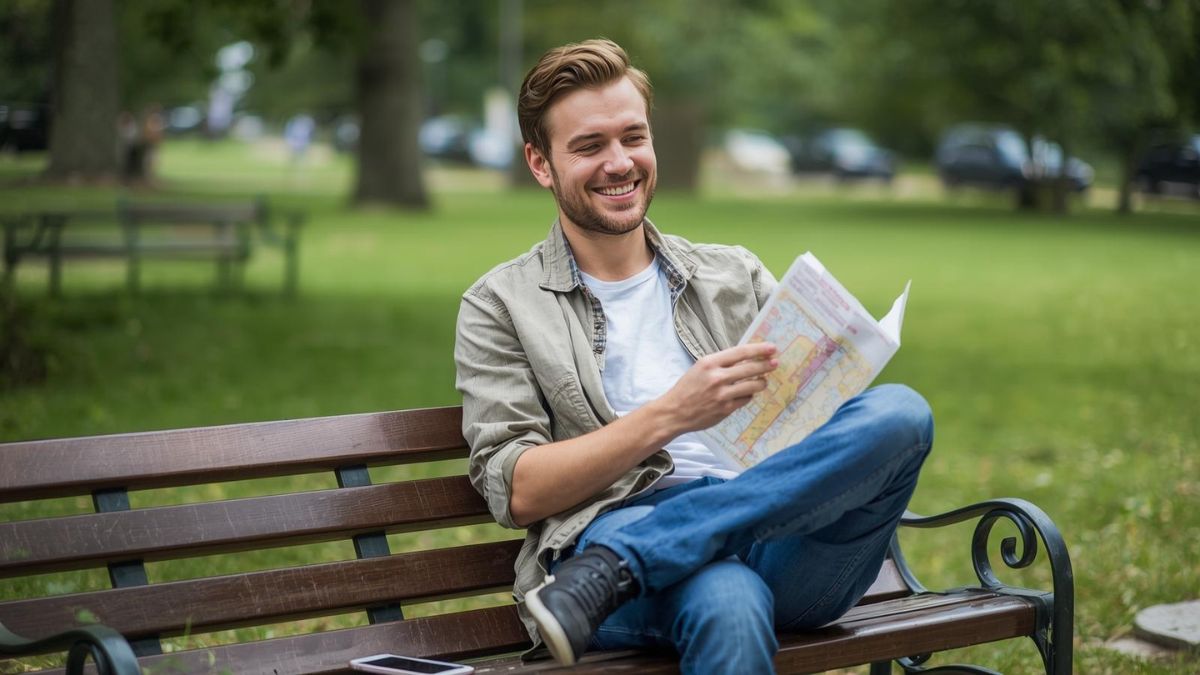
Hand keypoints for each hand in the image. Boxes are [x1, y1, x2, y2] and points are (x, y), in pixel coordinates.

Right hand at [654, 342, 777, 435]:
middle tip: (775, 363)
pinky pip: (746, 399)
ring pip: (752, 385)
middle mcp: (717, 377)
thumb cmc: (688, 388)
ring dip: (761, 382)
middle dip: (766, 365)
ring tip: (763, 381)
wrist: (674, 412)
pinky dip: (748, 395)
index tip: (771, 348)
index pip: (740, 352)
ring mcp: (722, 394)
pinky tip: (747, 393)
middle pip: (750, 368)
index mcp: (709, 363)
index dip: (758, 349)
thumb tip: (746, 358)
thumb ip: (721, 363)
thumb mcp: (700, 368)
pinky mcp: (726, 409)